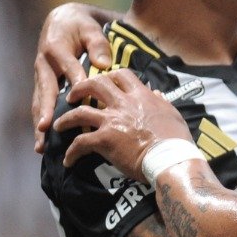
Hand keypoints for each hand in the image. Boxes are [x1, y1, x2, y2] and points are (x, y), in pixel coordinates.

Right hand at [32, 3, 116, 152]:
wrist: (61, 21)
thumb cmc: (79, 27)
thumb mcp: (90, 29)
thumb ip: (98, 44)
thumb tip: (103, 65)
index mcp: (57, 49)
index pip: (68, 68)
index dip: (73, 82)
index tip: (77, 100)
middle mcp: (44, 65)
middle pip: (45, 90)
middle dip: (44, 110)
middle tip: (44, 128)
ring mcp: (42, 76)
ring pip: (40, 102)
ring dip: (39, 123)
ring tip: (40, 145)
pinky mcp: (43, 84)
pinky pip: (41, 104)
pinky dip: (42, 121)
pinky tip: (44, 141)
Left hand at [54, 68, 194, 175]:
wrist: (170, 159)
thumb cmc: (176, 139)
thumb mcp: (173, 114)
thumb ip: (161, 101)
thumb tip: (155, 92)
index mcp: (141, 96)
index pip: (121, 75)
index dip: (109, 76)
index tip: (103, 81)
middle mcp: (123, 104)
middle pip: (95, 85)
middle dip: (80, 88)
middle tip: (72, 96)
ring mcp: (111, 121)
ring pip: (79, 112)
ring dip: (66, 118)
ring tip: (60, 125)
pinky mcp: (103, 140)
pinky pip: (80, 142)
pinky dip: (71, 152)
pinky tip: (68, 160)